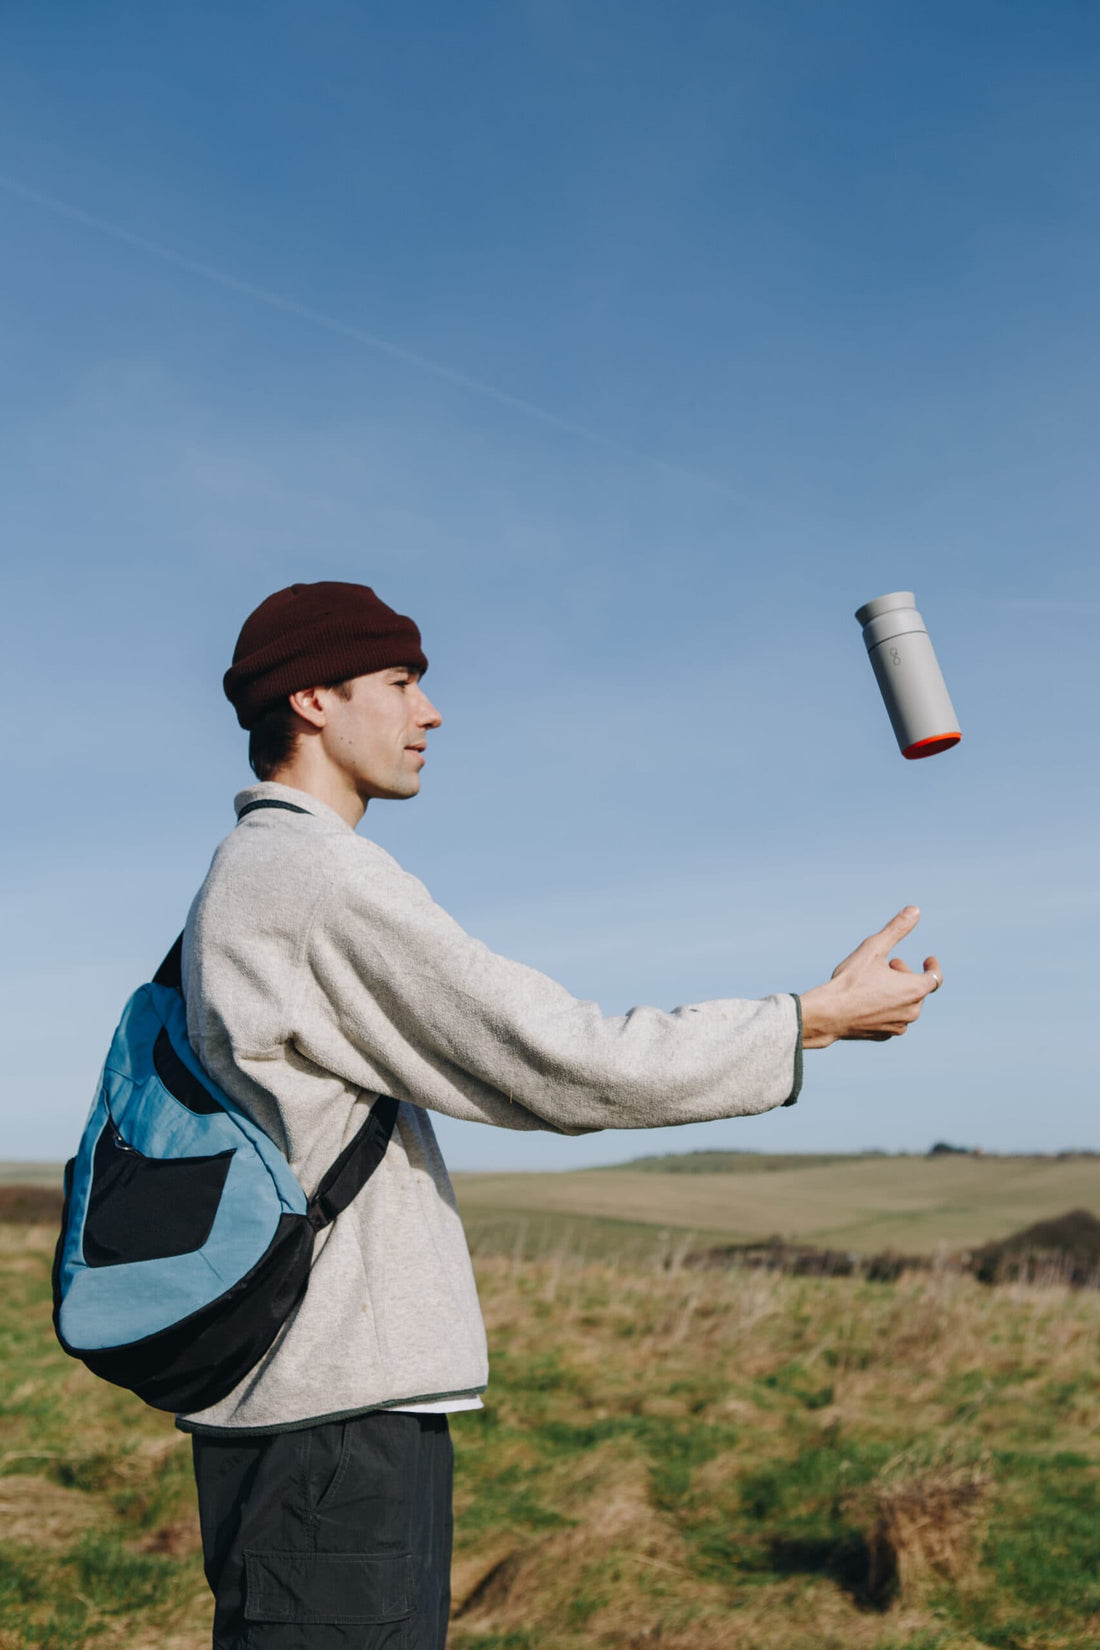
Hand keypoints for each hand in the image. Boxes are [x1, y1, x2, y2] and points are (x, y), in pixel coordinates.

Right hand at [798, 907, 941, 1048]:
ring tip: (875, 983)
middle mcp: (912, 1011)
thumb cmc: (851, 980)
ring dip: (896, 992)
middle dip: (905, 975)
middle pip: (917, 989)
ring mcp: (898, 1026)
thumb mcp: (874, 948)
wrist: (828, 1014)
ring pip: (905, 1005)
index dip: (932, 966)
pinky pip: (892, 1019)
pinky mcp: (884, 1036)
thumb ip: (896, 929)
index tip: (928, 959)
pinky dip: (887, 1008)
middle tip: (886, 964)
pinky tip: (868, 1001)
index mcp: (914, 989)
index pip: (935, 977)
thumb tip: (915, 910)